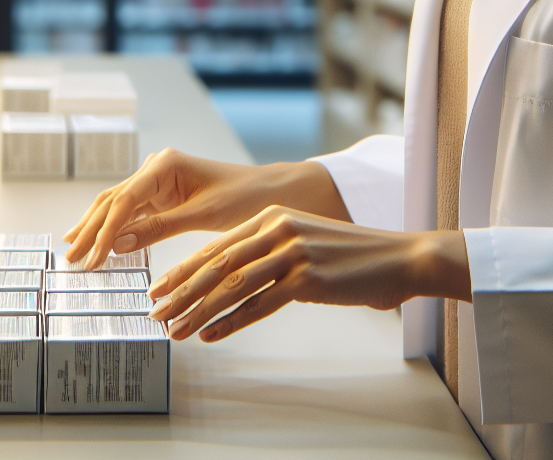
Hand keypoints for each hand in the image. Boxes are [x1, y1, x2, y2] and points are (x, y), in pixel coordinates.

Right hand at [62, 149, 349, 268]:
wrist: (272, 192)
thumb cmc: (245, 197)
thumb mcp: (203, 216)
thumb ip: (158, 228)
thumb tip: (116, 244)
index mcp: (164, 165)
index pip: (123, 201)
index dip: (103, 232)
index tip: (91, 259)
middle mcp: (154, 168)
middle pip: (112, 201)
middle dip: (90, 230)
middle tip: (70, 259)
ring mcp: (156, 181)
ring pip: (116, 206)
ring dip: (96, 230)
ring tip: (73, 251)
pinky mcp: (162, 195)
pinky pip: (132, 214)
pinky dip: (115, 231)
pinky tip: (99, 245)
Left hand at [146, 206, 470, 342]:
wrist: (396, 257)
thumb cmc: (349, 255)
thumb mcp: (302, 240)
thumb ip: (268, 250)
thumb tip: (231, 277)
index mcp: (271, 217)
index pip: (217, 246)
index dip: (184, 270)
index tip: (160, 289)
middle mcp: (277, 229)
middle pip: (217, 265)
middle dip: (181, 291)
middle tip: (156, 311)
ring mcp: (291, 253)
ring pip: (232, 286)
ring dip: (199, 310)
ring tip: (176, 329)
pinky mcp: (307, 278)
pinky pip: (260, 304)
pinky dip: (231, 322)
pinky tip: (211, 334)